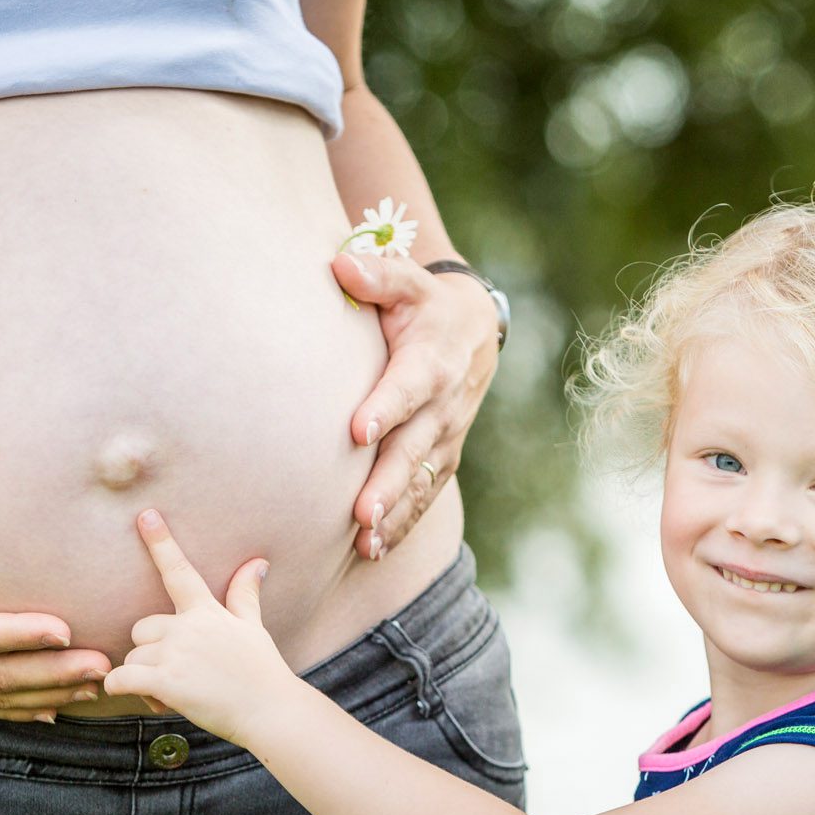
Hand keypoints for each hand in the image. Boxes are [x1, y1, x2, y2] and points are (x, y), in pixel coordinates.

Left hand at [100, 509, 294, 743]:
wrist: (271, 711)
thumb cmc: (262, 671)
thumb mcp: (254, 628)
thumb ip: (245, 594)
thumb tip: (258, 562)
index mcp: (206, 611)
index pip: (179, 570)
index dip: (161, 542)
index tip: (145, 515)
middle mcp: (187, 627)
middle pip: (141, 628)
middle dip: (150, 651)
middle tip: (178, 674)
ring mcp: (175, 653)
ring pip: (132, 658)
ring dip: (144, 677)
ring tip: (175, 694)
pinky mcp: (166, 682)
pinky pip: (121, 679)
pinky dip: (123, 690)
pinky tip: (151, 701)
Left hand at [334, 251, 499, 560]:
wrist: (473, 329)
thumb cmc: (422, 304)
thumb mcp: (407, 281)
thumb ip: (377, 275)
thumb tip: (340, 266)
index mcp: (431, 361)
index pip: (408, 387)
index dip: (386, 408)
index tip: (358, 431)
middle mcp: (443, 405)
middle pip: (414, 447)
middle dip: (389, 481)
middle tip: (361, 511)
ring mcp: (446, 437)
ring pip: (421, 480)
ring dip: (395, 513)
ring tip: (365, 541)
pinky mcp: (443, 458)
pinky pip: (425, 495)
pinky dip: (403, 524)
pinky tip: (373, 549)